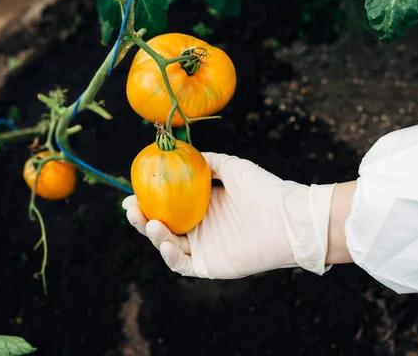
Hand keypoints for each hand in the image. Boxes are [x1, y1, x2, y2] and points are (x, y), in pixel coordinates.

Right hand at [122, 152, 336, 278]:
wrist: (288, 216)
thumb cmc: (264, 190)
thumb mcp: (232, 167)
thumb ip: (209, 161)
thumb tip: (185, 152)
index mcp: (204, 207)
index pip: (168, 206)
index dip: (148, 201)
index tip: (132, 193)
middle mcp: (201, 228)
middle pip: (162, 226)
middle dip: (141, 219)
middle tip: (129, 208)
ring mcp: (205, 248)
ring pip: (168, 245)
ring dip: (153, 235)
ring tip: (149, 222)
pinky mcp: (211, 266)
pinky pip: (183, 265)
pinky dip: (170, 256)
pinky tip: (165, 242)